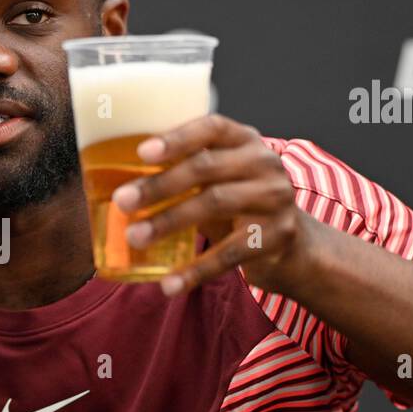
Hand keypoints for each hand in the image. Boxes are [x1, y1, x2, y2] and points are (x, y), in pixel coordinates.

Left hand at [110, 114, 313, 296]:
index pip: (212, 127)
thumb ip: (185, 173)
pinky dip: (196, 270)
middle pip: (206, 168)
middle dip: (159, 185)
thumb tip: (116, 183)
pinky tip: (169, 284)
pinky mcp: (277, 236)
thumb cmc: (241, 206)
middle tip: (122, 201)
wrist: (295, 247)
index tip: (142, 152)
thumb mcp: (220, 180)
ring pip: (214, 204)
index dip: (177, 137)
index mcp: (245, 140)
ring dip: (168, 222)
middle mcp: (265, 163)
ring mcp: (275, 198)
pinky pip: (229, 254)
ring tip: (135, 237)